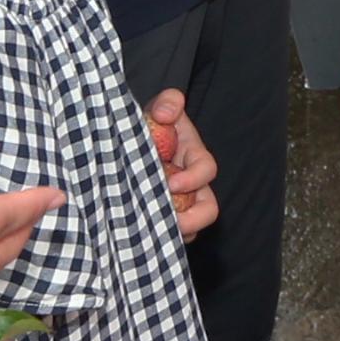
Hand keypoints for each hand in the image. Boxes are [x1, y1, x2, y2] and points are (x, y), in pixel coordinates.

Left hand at [143, 93, 217, 241]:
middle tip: (173, 223)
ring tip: (156, 234)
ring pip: (190, 228)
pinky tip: (142, 237)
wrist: (131, 142)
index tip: (172, 184)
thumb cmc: (151, 125)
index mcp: (194, 157)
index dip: (193, 178)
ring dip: (178, 233)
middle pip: (208, 208)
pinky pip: (169, 235)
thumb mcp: (160, 107)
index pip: (206, 169)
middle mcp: (192, 184)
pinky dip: (159, 238)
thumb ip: (168, 102)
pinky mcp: (162, 217)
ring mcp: (180, 203)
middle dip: (195, 219)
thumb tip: (165, 113)